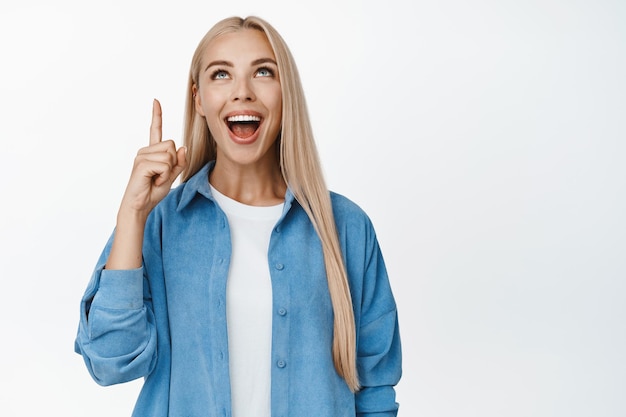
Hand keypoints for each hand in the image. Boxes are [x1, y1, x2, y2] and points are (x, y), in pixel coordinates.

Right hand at [119, 99, 186, 216]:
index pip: (155, 130)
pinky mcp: (142, 164)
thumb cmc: (153, 191)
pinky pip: (165, 165)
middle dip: (173, 163)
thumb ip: (179, 163)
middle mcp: (145, 151)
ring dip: (168, 171)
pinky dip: (164, 176)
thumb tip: (183, 148)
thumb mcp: (172, 176)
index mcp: (152, 152)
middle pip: (173, 146)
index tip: (156, 101)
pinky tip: (154, 181)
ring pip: (170, 155)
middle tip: (161, 176)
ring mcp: (142, 156)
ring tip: (156, 179)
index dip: (157, 116)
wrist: (140, 206)